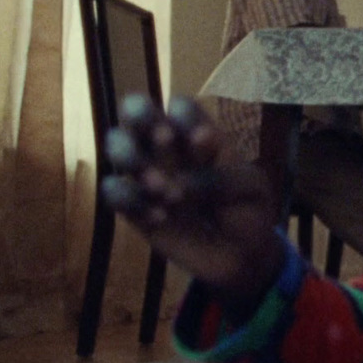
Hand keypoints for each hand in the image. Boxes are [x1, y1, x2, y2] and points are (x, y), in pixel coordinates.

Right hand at [101, 95, 282, 309]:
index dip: (185, 117)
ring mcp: (146, 174)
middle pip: (136, 111)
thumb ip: (220, 179)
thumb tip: (178, 183)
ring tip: (163, 188)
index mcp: (199, 133)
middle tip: (165, 139)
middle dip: (141, 118)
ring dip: (132, 158)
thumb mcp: (249, 189)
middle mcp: (167, 147)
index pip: (180, 107)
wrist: (240, 256)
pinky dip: (129, 200)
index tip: (204, 140)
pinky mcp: (133, 206)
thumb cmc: (247, 210)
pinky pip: (114, 191)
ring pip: (117, 145)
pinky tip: (160, 217)